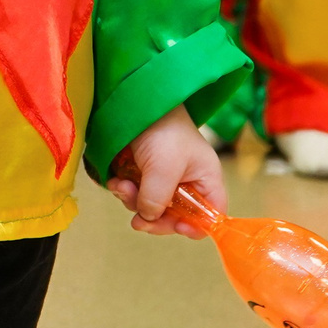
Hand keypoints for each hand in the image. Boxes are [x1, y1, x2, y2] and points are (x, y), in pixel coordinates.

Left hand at [106, 105, 224, 237]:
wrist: (135, 99)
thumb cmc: (162, 129)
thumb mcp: (164, 167)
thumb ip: (158, 198)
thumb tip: (148, 218)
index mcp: (205, 180)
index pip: (210, 215)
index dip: (196, 226)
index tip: (177, 227)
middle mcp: (187, 182)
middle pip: (176, 217)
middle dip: (155, 218)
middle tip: (138, 221)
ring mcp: (163, 178)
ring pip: (151, 207)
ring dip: (134, 202)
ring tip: (122, 186)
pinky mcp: (142, 172)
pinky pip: (135, 193)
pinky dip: (125, 191)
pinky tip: (116, 181)